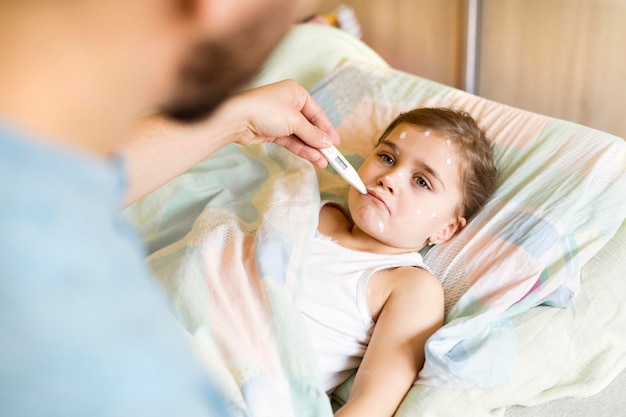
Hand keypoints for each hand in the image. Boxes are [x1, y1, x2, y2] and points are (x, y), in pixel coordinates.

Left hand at [219, 79, 338, 167]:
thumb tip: (327, 142)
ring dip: (312, 149)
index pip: (317, 113)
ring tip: (324, 162)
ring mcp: (280, 119)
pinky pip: (291, 141)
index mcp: (296, 93)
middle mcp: (289, 104)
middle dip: (320, 142)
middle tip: (332, 156)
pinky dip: (301, 149)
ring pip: (301, 136)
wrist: (236, 118)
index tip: (336, 143)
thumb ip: (312, 133)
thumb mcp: (295, 121)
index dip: (328, 129)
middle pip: (310, 126)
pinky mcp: (272, 132)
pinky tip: (313, 158)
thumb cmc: (265, 109)